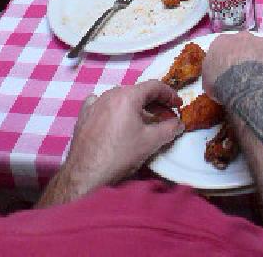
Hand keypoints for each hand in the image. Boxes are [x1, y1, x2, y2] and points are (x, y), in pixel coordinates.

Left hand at [38, 81, 182, 204]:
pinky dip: (113, 108)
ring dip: (135, 106)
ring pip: (120, 97)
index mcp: (128, 95)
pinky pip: (101, 103)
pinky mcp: (84, 115)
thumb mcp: (150, 142)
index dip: (169, 94)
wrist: (85, 175)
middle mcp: (110, 94)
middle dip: (154, 102)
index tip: (178, 105)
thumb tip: (178, 123)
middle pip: (138, 92)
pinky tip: (114, 118)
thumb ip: (169, 129)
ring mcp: (95, 103)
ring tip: (143, 120)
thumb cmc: (119, 156)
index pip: (154, 86)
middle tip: (165, 116)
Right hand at [203, 31, 262, 99]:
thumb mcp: (207, 81)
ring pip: (262, 47)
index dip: (228, 60)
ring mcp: (260, 40)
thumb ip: (212, 73)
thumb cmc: (221, 83)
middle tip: (246, 73)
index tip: (230, 71)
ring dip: (262, 58)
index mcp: (221, 42)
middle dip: (245, 56)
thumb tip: (216, 78)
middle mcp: (241, 36)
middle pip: (244, 45)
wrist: (244, 83)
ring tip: (262, 75)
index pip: (225, 47)